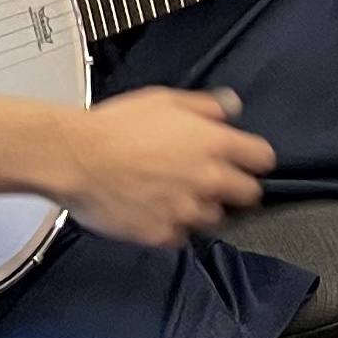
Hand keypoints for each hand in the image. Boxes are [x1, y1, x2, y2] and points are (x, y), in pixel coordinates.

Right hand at [59, 85, 272, 247]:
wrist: (75, 159)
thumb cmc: (114, 126)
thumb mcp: (165, 100)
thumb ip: (205, 107)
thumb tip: (231, 108)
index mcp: (214, 143)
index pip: (262, 159)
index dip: (255, 160)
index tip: (247, 162)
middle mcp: (208, 180)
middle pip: (249, 195)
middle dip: (238, 189)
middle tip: (219, 184)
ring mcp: (186, 211)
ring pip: (215, 218)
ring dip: (204, 209)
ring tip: (179, 197)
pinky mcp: (161, 235)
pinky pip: (180, 237)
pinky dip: (173, 227)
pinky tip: (157, 213)